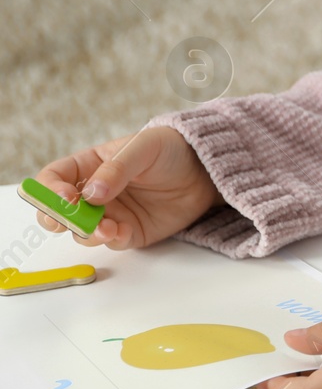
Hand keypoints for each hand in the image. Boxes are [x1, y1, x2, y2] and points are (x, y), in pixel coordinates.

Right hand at [31, 126, 223, 248]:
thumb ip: (117, 168)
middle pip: (57, 211)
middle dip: (56, 219)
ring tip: (105, 227)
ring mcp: (110, 214)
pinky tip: (121, 231)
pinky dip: (111, 239)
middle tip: (68, 220)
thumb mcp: (144, 148)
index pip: (53, 178)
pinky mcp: (129, 231)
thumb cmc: (170, 149)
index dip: (48, 190)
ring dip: (86, 232)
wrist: (205, 170)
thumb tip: (90, 193)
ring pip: (81, 231)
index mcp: (88, 165)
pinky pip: (111, 241)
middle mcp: (93, 193)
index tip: (63, 198)